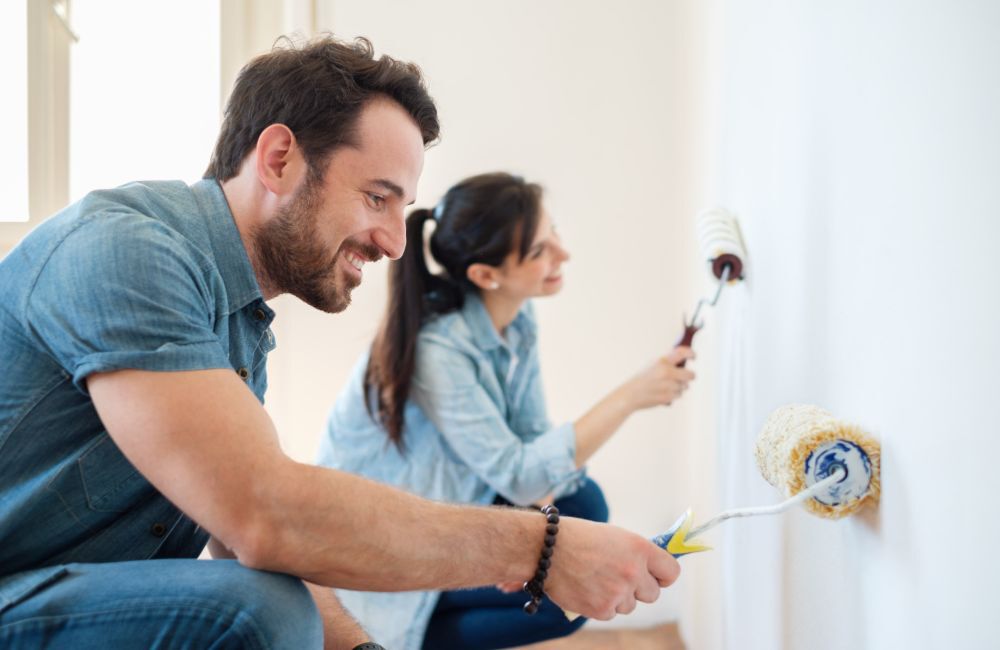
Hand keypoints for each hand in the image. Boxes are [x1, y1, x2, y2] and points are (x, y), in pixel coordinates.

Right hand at [542, 517, 680, 619]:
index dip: (663, 575)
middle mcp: (633, 572)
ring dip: (617, 597)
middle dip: (639, 589)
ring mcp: (618, 593)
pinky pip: (611, 613)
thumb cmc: (578, 537)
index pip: (671, 571)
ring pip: (629, 605)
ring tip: (595, 579)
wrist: (546, 548)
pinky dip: (600, 604)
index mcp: (639, 548)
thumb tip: (651, 568)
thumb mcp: (614, 536)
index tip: (657, 576)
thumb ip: (635, 553)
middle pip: (653, 594)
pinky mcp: (602, 609)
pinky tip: (586, 587)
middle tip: (621, 579)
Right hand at [624, 348, 695, 409]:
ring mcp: (669, 386)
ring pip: (685, 386)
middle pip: (691, 375)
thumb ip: (667, 362)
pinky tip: (663, 392)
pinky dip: (674, 394)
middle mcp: (667, 372)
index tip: (694, 357)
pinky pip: (679, 395)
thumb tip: (683, 361)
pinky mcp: (668, 397)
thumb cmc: (642, 379)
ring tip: (666, 386)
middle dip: (689, 376)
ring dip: (679, 386)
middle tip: (686, 376)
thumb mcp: (652, 365)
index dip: (691, 353)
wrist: (631, 394)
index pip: (682, 353)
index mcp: (662, 362)